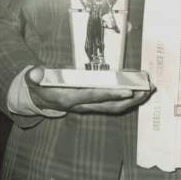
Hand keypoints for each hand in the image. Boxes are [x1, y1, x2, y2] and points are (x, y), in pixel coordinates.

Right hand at [25, 66, 153, 114]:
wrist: (40, 100)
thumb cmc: (39, 87)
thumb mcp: (33, 81)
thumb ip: (34, 76)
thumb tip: (34, 72)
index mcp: (68, 99)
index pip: (91, 97)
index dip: (109, 95)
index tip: (126, 91)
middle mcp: (82, 106)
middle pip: (110, 106)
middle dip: (129, 100)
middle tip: (146, 90)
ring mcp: (89, 106)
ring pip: (114, 107)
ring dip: (133, 101)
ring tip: (147, 90)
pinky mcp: (93, 104)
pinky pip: (113, 104)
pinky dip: (126, 98)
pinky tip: (137, 89)